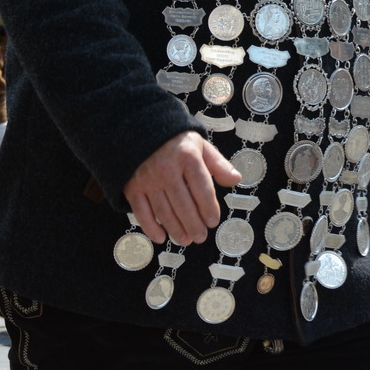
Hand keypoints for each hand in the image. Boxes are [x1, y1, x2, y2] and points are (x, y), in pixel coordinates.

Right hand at [123, 131, 242, 246]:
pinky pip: (142, 212)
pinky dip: (151, 228)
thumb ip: (218, 164)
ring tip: (186, 240)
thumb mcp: (200, 146)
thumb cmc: (176, 141)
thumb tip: (236, 179)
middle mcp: (167, 169)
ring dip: (176, 230)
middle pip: (183, 205)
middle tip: (201, 236)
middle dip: (194, 225)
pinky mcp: (133, 187)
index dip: (209, 209)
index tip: (214, 222)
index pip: (202, 189)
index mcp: (188, 157)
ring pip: (164, 212)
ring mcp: (148, 180)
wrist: (141, 130)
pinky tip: (161, 237)